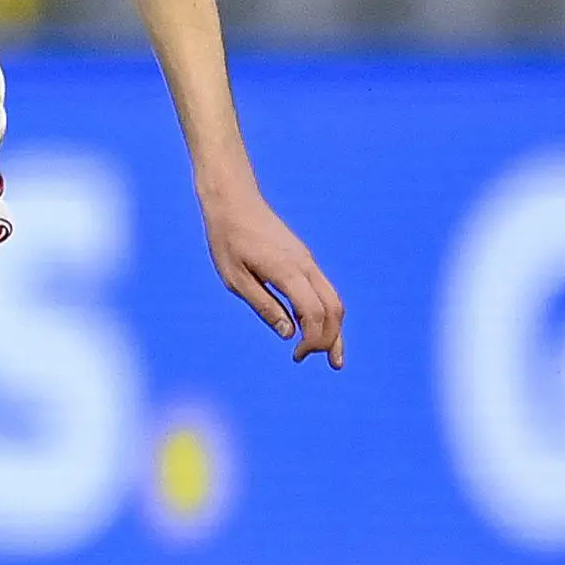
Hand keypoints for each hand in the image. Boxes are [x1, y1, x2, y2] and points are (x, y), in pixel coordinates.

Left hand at [205, 185, 344, 366]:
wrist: (233, 201)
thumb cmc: (228, 239)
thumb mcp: (235, 278)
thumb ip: (263, 305)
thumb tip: (289, 334)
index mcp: (288, 272)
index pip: (315, 314)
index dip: (313, 341)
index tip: (298, 356)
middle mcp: (305, 266)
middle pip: (334, 308)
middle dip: (333, 339)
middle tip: (327, 363)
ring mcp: (307, 261)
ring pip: (334, 298)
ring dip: (336, 327)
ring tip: (334, 354)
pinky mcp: (304, 259)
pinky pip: (324, 289)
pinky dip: (327, 312)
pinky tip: (318, 327)